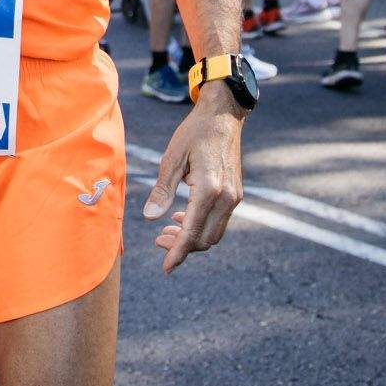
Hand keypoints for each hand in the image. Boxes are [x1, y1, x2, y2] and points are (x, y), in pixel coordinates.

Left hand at [143, 87, 244, 272]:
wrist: (223, 116)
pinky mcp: (235, 194)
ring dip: (191, 238)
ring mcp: (234, 197)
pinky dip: (201, 226)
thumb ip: (162, 190)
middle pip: (205, 239)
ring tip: (165, 232)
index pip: (191, 232)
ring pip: (214, 233)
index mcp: (209, 189)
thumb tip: (150, 219)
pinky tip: (181, 219)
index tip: (165, 268)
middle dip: (182, 247)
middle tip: (157, 241)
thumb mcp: (171, 158)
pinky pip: (219, 221)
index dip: (177, 253)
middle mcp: (226, 198)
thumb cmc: (194, 133)